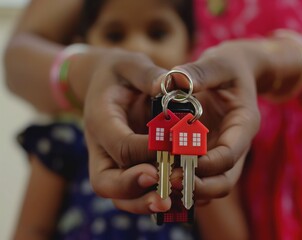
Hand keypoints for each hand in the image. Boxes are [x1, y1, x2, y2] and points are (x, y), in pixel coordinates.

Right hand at [83, 49, 170, 213]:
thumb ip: (147, 74)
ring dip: (142, 202)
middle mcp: (99, 146)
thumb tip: (169, 84)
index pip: (120, 144)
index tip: (176, 149)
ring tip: (170, 203)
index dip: (147, 151)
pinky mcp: (121, 165)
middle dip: (134, 189)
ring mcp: (108, 159)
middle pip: (106, 182)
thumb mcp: (131, 64)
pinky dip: (148, 196)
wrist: (104, 82)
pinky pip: (131, 190)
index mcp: (100, 119)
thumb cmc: (119, 72)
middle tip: (163, 194)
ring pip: (117, 194)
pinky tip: (173, 196)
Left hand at [174, 40, 265, 199]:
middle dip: (197, 186)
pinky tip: (162, 179)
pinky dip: (184, 183)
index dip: (205, 163)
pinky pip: (200, 178)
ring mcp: (223, 152)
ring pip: (212, 184)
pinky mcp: (211, 154)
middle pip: (224, 180)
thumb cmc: (228, 67)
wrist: (235, 73)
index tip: (178, 162)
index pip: (229, 155)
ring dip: (189, 189)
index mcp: (244, 124)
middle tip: (168, 182)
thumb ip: (198, 72)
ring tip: (161, 184)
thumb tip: (173, 81)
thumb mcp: (217, 63)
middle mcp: (237, 144)